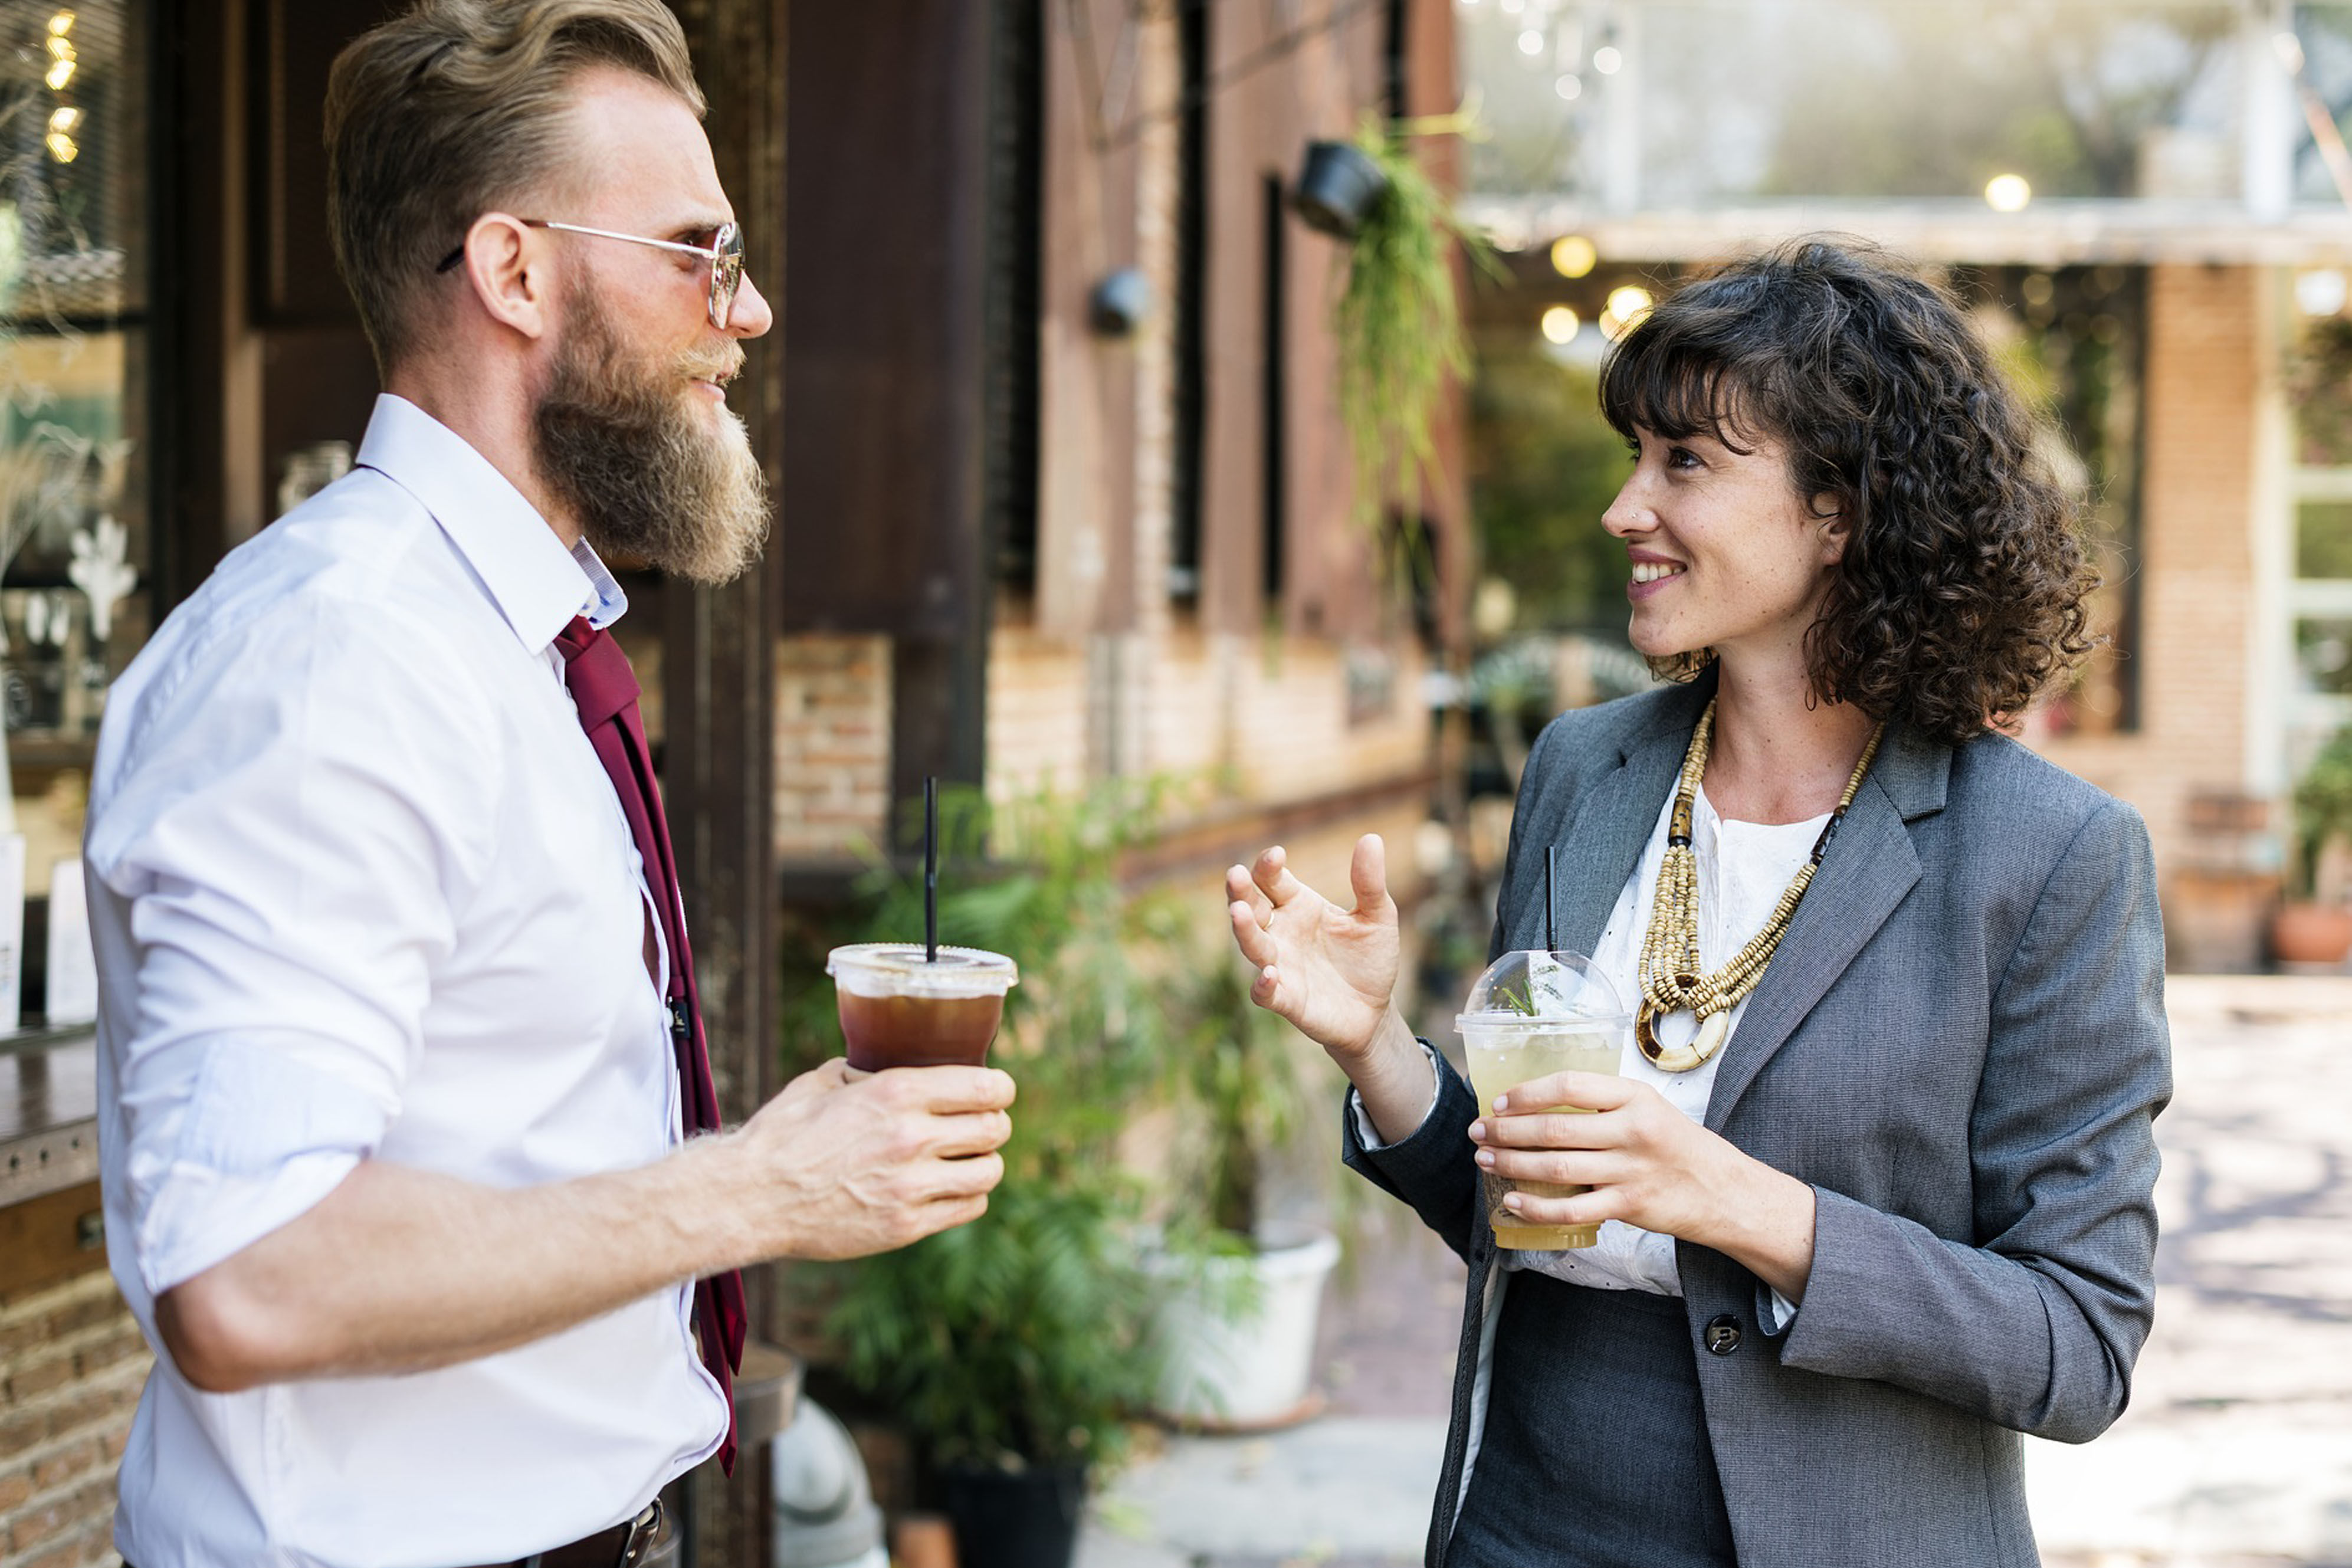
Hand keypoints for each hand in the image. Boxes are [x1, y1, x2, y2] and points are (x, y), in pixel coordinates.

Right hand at [729, 1059, 1015, 1260]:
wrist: (752, 1197)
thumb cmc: (782, 1136)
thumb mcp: (821, 1083)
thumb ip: (861, 1072)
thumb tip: (878, 1064)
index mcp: (897, 1092)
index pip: (985, 1087)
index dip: (1000, 1089)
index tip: (997, 1092)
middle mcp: (912, 1137)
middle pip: (995, 1128)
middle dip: (994, 1124)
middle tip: (983, 1125)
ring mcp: (911, 1185)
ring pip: (989, 1171)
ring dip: (984, 1163)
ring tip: (969, 1160)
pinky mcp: (906, 1226)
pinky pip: (968, 1207)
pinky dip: (968, 1196)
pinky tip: (951, 1188)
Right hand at [1226, 835, 1400, 1062]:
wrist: (1374, 1011)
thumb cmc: (1369, 959)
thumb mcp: (1377, 917)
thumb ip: (1369, 883)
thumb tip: (1371, 838)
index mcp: (1298, 905)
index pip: (1272, 880)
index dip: (1268, 866)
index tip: (1277, 855)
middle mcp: (1281, 932)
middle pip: (1251, 907)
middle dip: (1240, 892)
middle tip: (1235, 875)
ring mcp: (1280, 965)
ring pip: (1253, 945)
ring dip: (1245, 930)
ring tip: (1239, 912)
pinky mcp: (1286, 999)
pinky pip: (1265, 992)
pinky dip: (1263, 984)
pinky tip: (1269, 974)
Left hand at [1469, 1071, 1816, 1298]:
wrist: (1723, 1190)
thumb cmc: (1676, 1145)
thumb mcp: (1646, 1108)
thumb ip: (1601, 1104)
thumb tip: (1538, 1105)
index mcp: (1633, 1096)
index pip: (1569, 1086)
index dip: (1527, 1093)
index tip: (1500, 1102)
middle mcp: (1631, 1130)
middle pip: (1554, 1128)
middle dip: (1507, 1130)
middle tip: (1479, 1131)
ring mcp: (1630, 1170)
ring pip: (1557, 1167)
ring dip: (1513, 1163)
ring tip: (1485, 1159)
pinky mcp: (1629, 1206)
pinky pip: (1572, 1209)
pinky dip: (1537, 1208)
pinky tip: (1513, 1202)